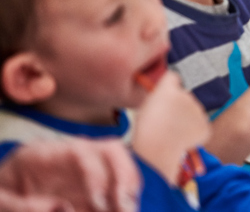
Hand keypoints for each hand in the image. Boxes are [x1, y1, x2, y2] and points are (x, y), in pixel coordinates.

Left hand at [0, 138, 139, 211]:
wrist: (3, 203)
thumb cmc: (0, 196)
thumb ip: (21, 206)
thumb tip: (64, 207)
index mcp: (42, 155)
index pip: (81, 151)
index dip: (97, 175)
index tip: (99, 203)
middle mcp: (68, 158)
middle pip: (110, 151)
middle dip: (125, 177)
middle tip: (127, 207)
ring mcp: (80, 173)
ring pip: (119, 166)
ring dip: (130, 188)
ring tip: (130, 210)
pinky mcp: (87, 191)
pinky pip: (114, 188)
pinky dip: (123, 200)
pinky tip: (122, 210)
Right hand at [131, 72, 208, 184]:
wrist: (157, 148)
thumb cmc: (146, 130)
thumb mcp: (145, 107)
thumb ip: (158, 97)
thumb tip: (165, 97)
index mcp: (168, 89)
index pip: (172, 77)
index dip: (169, 87)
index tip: (166, 96)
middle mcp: (187, 95)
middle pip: (185, 97)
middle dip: (179, 106)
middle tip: (167, 120)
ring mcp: (198, 110)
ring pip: (193, 112)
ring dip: (187, 119)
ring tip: (173, 132)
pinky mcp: (205, 125)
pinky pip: (201, 126)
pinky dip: (195, 132)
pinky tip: (182, 138)